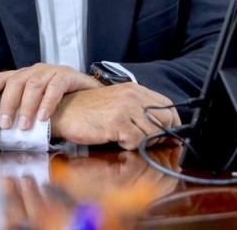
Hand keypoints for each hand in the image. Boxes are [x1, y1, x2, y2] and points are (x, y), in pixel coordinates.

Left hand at [0, 63, 100, 129]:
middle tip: (5, 125)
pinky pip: (55, 88)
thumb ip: (23, 113)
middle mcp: (36, 70)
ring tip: (24, 126)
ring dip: (26, 107)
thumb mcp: (38, 108)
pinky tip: (44, 118)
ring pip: (33, 85)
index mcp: (25, 76)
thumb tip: (4, 132)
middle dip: (7, 104)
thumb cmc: (63, 107)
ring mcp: (52, 71)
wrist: (94, 101)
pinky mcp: (67, 74)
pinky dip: (47, 104)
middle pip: (15, 83)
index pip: (2, 78)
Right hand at [49, 83, 180, 149]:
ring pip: (153, 133)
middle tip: (146, 142)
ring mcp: (126, 108)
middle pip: (166, 120)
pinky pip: (137, 141)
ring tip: (125, 138)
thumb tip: (161, 128)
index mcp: (135, 89)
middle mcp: (133, 96)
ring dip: (142, 142)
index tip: (168, 136)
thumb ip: (138, 110)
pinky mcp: (117, 122)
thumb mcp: (118, 103)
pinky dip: (129, 145)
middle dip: (161, 136)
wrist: (64, 111)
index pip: (168, 107)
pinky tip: (117, 139)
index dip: (172, 124)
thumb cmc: (89, 110)